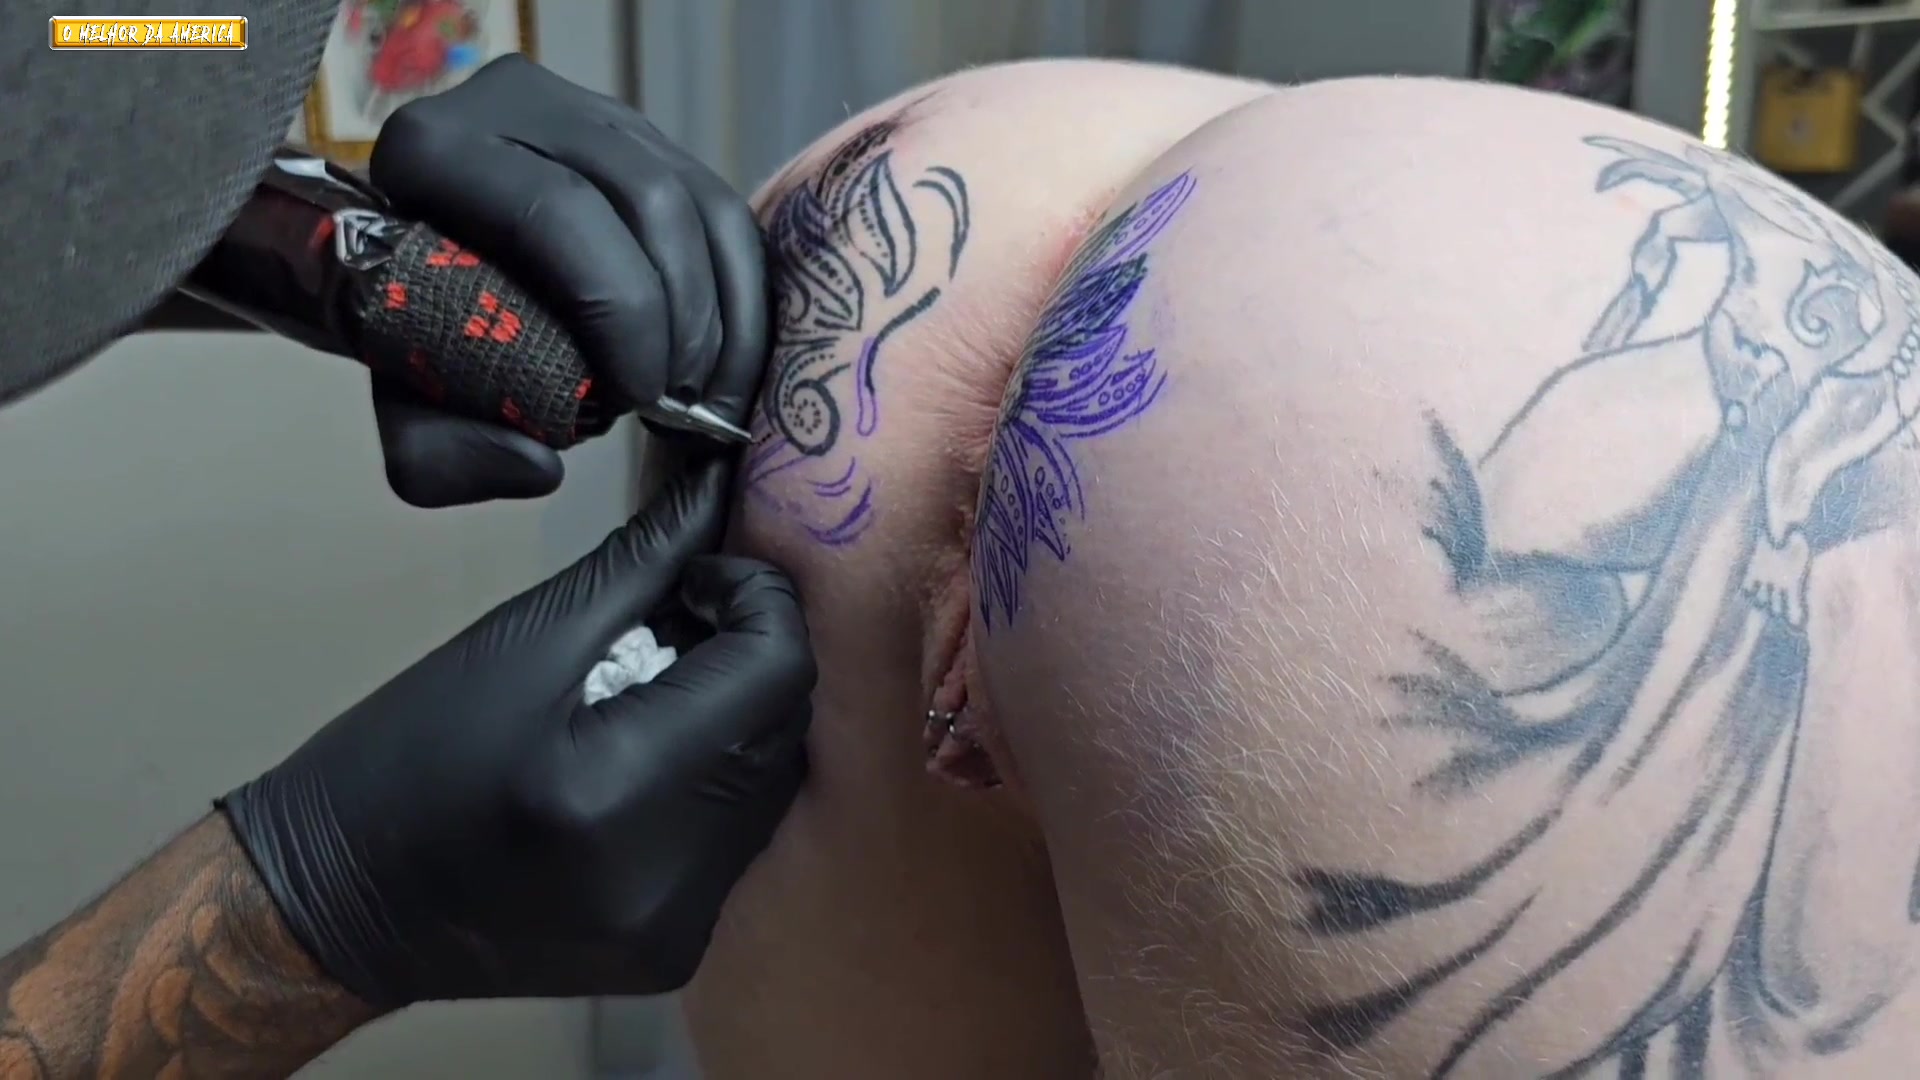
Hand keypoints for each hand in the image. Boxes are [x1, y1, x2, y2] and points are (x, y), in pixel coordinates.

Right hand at [217, 457, 815, 1003]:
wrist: (333, 908)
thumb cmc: (403, 763)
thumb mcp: (521, 642)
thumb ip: (641, 565)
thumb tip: (717, 488)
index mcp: (618, 791)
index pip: (776, 669)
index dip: (758, 597)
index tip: (700, 578)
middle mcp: (666, 876)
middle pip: (786, 724)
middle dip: (752, 652)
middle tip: (680, 620)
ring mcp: (678, 925)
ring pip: (775, 779)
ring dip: (741, 714)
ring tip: (658, 688)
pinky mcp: (676, 947)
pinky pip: (739, 835)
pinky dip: (718, 778)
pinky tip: (651, 754)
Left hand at [367, 54, 769, 507]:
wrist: (414, 269)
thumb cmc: (409, 337)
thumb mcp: (396, 414)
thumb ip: (439, 457)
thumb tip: (539, 466)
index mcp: (434, 149)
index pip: (558, 211)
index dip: (622, 309)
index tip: (638, 398)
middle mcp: (516, 102)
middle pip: (646, 197)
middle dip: (684, 315)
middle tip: (679, 403)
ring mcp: (591, 112)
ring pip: (698, 199)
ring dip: (724, 310)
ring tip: (707, 392)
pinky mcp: (646, 137)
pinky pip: (723, 207)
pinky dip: (743, 293)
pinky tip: (729, 361)